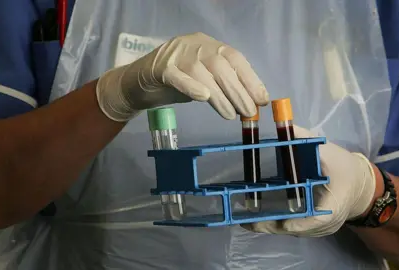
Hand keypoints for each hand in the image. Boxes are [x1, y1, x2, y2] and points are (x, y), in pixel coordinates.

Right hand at [96, 32, 268, 121]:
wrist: (136, 83)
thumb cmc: (175, 83)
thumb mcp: (203, 81)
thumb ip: (223, 86)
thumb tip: (251, 101)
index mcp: (207, 45)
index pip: (234, 58)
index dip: (250, 79)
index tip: (262, 99)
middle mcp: (193, 44)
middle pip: (220, 64)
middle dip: (238, 90)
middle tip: (248, 112)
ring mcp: (174, 54)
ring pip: (202, 71)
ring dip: (220, 95)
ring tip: (231, 114)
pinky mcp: (158, 67)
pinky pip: (176, 75)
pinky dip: (191, 86)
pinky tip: (204, 98)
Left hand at [242, 126, 376, 236]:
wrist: (362, 185)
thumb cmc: (345, 168)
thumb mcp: (329, 152)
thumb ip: (307, 140)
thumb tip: (287, 128)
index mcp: (333, 206)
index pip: (316, 220)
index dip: (298, 223)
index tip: (281, 222)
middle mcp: (326, 224)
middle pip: (296, 229)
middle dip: (271, 225)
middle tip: (246, 221)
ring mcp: (320, 230)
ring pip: (292, 231)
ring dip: (270, 226)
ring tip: (245, 220)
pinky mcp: (313, 229)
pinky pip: (293, 229)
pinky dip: (277, 224)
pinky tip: (258, 218)